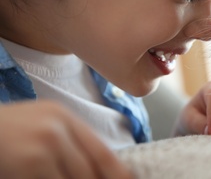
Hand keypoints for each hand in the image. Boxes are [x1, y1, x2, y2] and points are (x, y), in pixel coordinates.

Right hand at [0, 100, 132, 178]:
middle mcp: (57, 130)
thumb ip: (70, 141)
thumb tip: (96, 168)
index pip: (102, 151)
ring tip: (57, 174)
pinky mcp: (27, 164)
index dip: (119, 173)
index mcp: (64, 118)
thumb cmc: (10, 129)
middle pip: (89, 171)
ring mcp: (42, 147)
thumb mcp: (44, 124)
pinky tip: (44, 177)